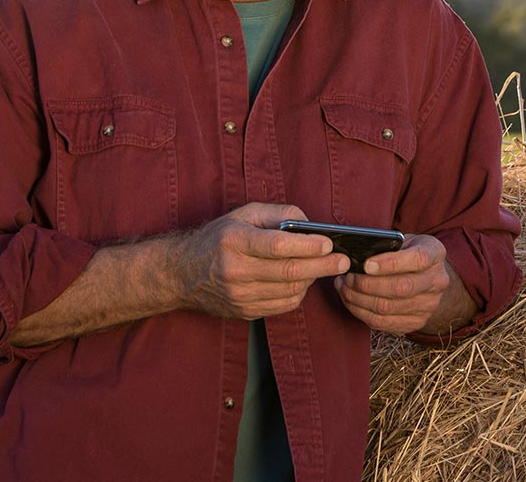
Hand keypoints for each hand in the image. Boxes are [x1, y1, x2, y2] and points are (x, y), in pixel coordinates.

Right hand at [172, 203, 349, 319]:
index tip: (329, 243)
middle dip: (321, 266)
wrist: (182, 274)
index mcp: (234, 241)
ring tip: (323, 267)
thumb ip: (278, 213)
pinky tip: (302, 281)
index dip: (307, 246)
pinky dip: (298, 292)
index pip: (277, 246)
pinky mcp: (245, 311)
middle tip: (343, 260)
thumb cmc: (218, 238)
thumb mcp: (243, 215)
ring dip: (312, 279)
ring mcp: (240, 295)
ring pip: (289, 290)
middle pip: (288, 271)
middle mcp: (235, 270)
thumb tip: (309, 224)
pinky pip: (283, 304)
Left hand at [334, 234, 462, 334]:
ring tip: (344, 287)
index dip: (390, 263)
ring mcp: (429, 305)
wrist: (426, 277)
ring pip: (388, 308)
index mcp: (435, 254)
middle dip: (367, 284)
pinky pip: (383, 323)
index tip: (366, 264)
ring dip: (358, 299)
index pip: (418, 259)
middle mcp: (437, 281)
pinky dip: (361, 313)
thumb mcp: (404, 241)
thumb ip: (388, 245)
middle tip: (348, 277)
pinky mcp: (416, 323)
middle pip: (401, 288)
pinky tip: (351, 301)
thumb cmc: (407, 253)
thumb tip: (357, 256)